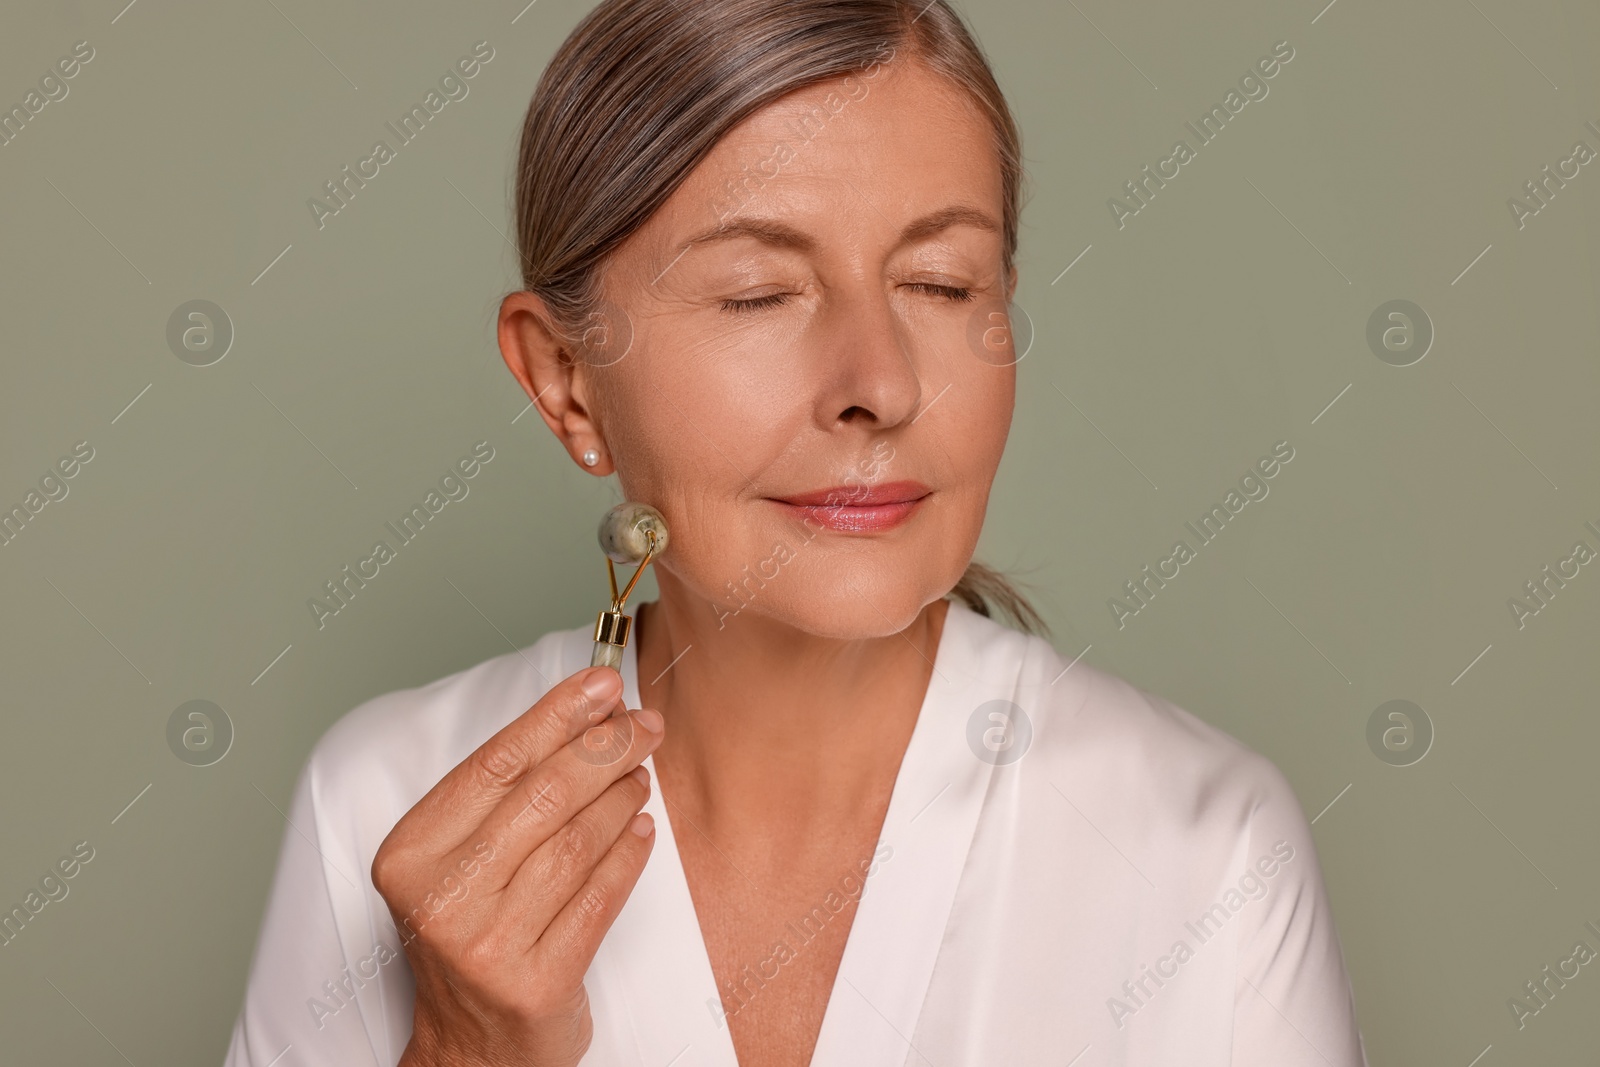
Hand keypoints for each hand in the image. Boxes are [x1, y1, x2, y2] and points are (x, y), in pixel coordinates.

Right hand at [371, 665, 661, 1066]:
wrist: (469, 1048)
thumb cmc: (472, 937)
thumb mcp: (458, 864)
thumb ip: (503, 798)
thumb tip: (582, 717)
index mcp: (412, 855)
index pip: (495, 762)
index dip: (556, 715)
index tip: (603, 684)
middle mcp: (442, 897)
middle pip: (543, 795)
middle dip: (604, 748)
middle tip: (643, 725)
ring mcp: (488, 944)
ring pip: (577, 842)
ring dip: (622, 798)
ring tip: (642, 774)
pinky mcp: (536, 983)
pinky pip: (600, 898)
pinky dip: (629, 855)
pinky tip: (642, 830)